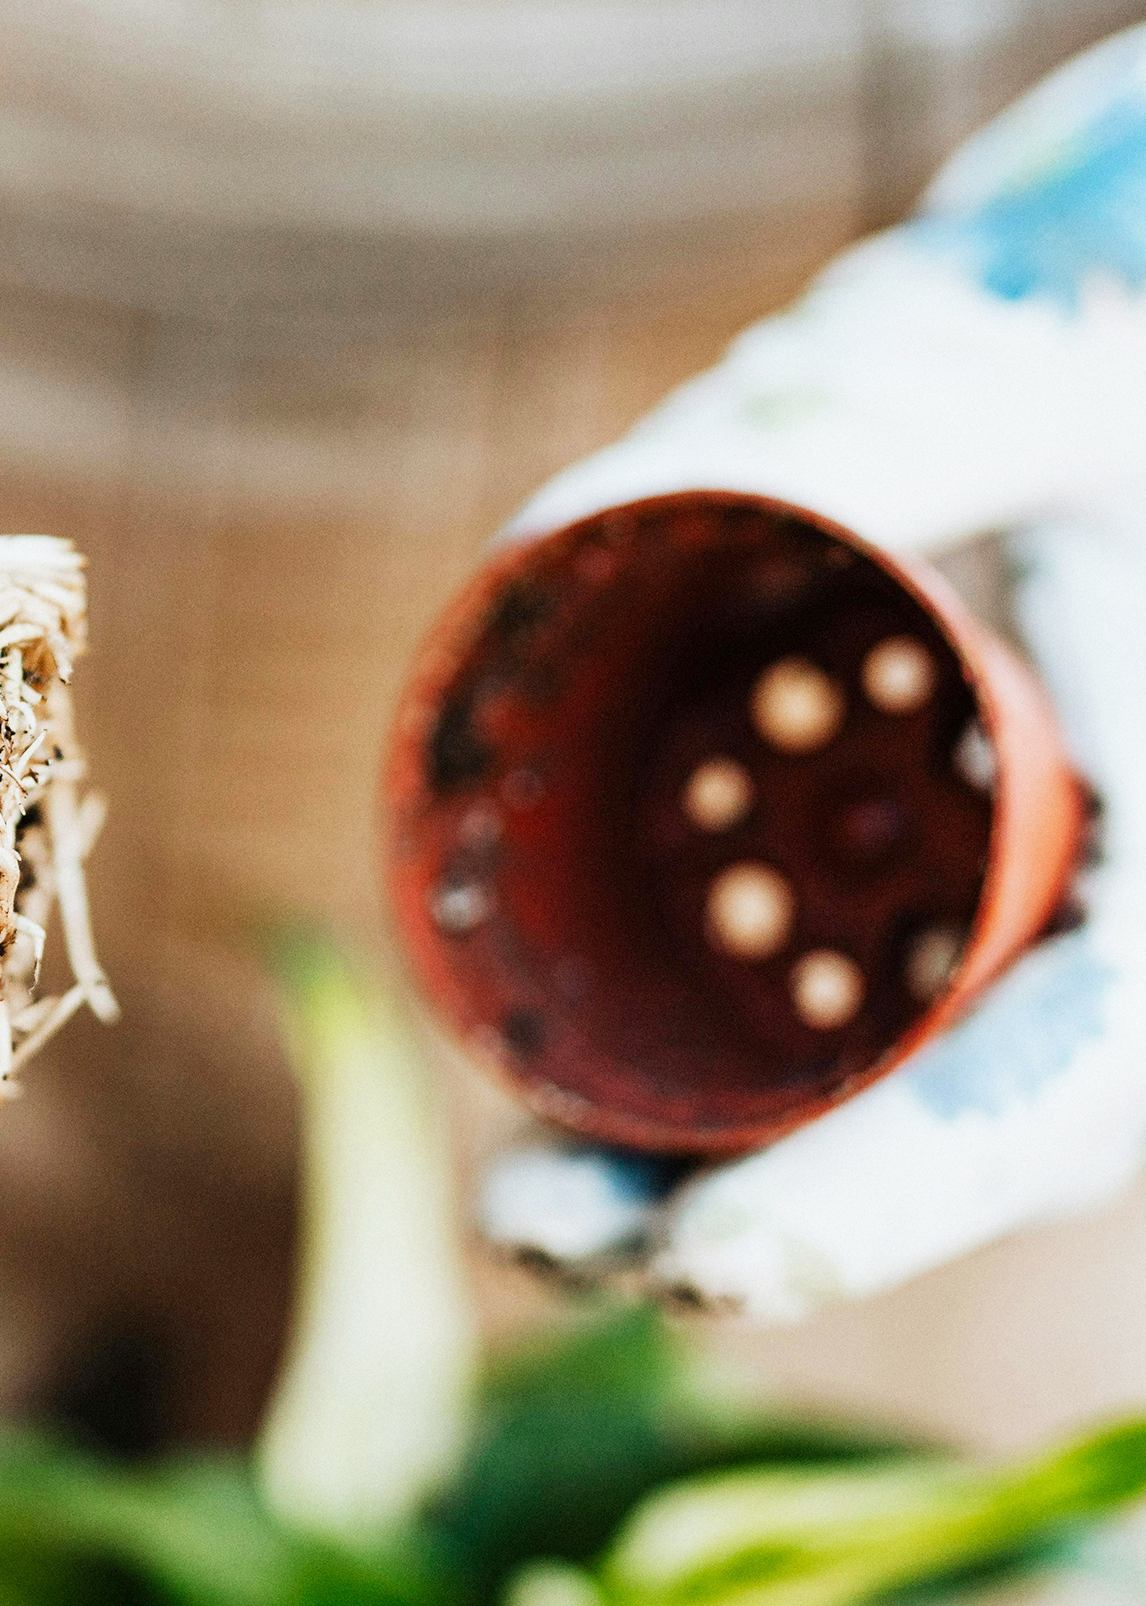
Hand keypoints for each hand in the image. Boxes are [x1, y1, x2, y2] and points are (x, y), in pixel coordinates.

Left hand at [476, 26, 1145, 1319]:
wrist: (1096, 344)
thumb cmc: (1076, 351)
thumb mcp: (998, 368)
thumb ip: (849, 432)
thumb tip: (554, 538)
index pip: (1056, 1076)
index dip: (891, 1188)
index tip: (709, 1261)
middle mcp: (1102, 907)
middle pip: (946, 1135)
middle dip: (752, 1216)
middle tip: (540, 1235)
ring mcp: (1011, 910)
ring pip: (877, 1098)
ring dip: (699, 1173)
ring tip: (519, 1214)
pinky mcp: (917, 884)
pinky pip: (824, 1012)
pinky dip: (700, 1076)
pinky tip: (553, 1117)